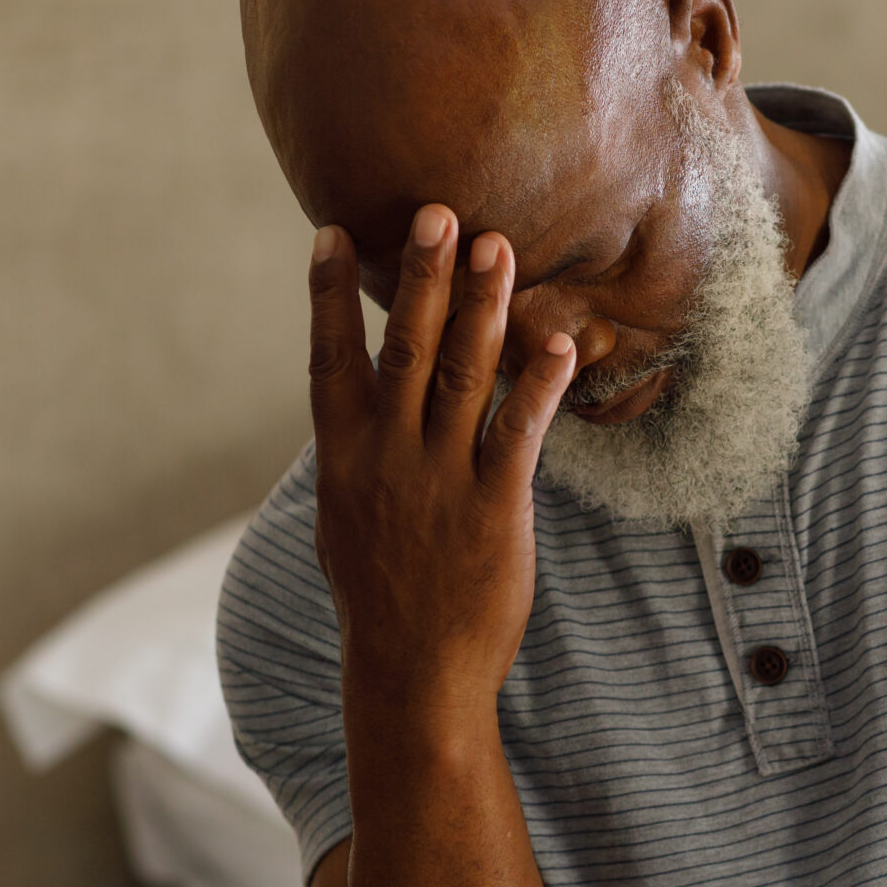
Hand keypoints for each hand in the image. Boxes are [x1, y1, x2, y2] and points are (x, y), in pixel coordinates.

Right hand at [306, 207, 575, 729]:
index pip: (330, 361)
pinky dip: (540, 386)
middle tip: (438, 212)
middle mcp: (386, 460)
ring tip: (498, 247)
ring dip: (481, 308)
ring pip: (463, 378)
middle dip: (421, 278)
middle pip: (404, 351)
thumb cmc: (382, 598)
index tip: (333, 231)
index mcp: (343, 460)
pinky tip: (559, 342)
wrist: (413, 674)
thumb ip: (355, 456)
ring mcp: (439, 482)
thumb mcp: (346, 521)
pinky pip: (520, 435)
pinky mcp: (494, 509)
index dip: (328, 296)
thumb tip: (350, 407)